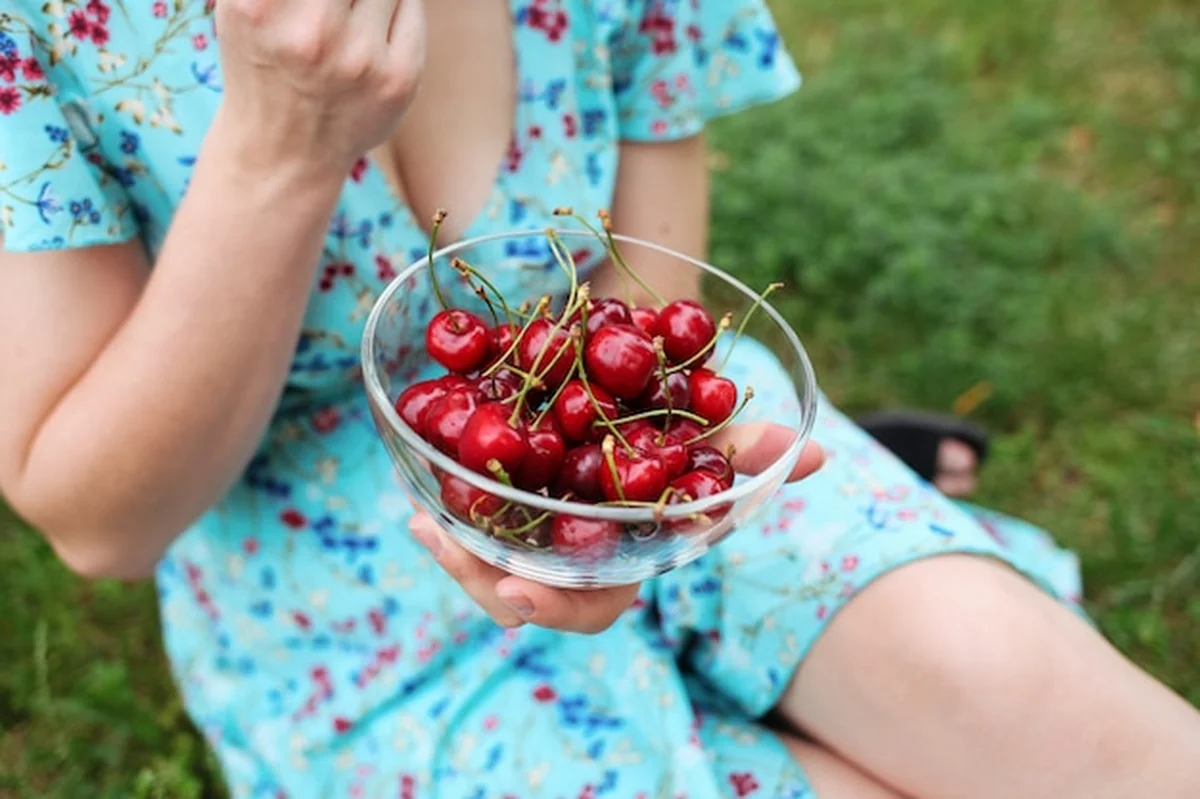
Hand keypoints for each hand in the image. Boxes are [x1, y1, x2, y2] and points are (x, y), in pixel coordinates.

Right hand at [214, 0, 425, 175]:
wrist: (284, 152)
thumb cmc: (262, 58)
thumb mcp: (244, 4)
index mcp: (259, 6)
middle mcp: (312, 31)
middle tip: (344, 7)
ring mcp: (361, 57)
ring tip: (353, 12)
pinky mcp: (401, 78)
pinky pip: (413, 6)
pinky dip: (396, 5)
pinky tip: (372, 26)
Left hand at [408, 422, 824, 632]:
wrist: (638, 405)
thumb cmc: (676, 436)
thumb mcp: (709, 443)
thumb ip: (750, 454)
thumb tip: (814, 454)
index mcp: (621, 560)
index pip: (595, 606)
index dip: (560, 607)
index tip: (521, 592)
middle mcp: (575, 559)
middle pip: (524, 597)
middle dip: (484, 582)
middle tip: (449, 551)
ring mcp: (536, 539)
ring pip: (488, 567)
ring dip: (454, 552)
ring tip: (424, 524)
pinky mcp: (506, 510)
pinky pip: (472, 530)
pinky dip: (445, 520)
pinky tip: (419, 501)